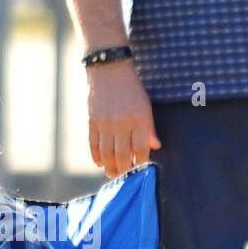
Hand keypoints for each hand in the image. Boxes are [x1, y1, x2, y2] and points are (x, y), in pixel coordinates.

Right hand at [86, 61, 160, 178]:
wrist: (108, 71)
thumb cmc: (131, 89)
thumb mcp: (145, 105)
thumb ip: (149, 127)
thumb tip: (155, 146)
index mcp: (139, 119)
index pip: (140, 149)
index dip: (140, 162)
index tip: (139, 170)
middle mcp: (122, 123)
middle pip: (122, 154)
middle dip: (122, 169)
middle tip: (122, 177)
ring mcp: (105, 123)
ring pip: (106, 153)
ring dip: (108, 166)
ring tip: (110, 173)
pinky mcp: (92, 122)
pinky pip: (93, 144)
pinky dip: (96, 155)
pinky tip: (99, 162)